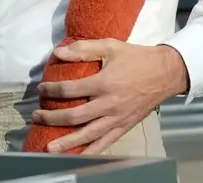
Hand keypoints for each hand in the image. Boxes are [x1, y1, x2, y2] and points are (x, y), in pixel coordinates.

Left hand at [33, 40, 188, 154]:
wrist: (165, 73)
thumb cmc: (136, 58)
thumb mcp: (110, 45)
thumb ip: (84, 48)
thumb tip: (59, 52)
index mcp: (104, 83)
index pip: (70, 90)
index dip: (51, 90)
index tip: (41, 89)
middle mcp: (109, 104)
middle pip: (75, 116)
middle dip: (52, 118)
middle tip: (37, 117)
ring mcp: (117, 119)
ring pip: (88, 135)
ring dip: (67, 142)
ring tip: (50, 148)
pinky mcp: (125, 127)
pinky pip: (105, 143)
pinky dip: (91, 152)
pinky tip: (78, 157)